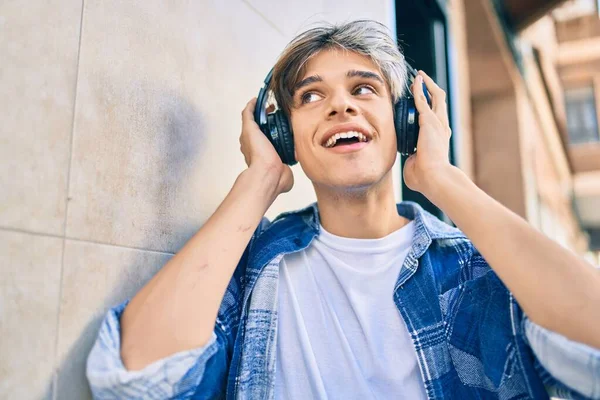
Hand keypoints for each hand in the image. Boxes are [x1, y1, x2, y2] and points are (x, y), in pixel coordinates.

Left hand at [239, 98, 293, 194]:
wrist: (271, 175)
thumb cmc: (259, 155)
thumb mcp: (249, 129)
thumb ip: (249, 115)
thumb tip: (253, 102)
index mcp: (251, 140)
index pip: (256, 122)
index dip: (264, 112)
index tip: (273, 106)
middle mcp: (261, 146)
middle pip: (269, 129)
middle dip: (277, 120)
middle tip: (285, 114)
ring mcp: (273, 153)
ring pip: (280, 138)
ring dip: (287, 132)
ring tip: (294, 124)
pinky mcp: (283, 160)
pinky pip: (290, 148)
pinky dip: (294, 143)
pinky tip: (298, 137)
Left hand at [402, 71, 453, 196]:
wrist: (433, 177)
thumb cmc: (424, 178)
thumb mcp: (416, 165)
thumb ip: (412, 160)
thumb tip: (408, 160)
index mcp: (439, 138)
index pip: (436, 118)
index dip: (430, 107)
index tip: (422, 101)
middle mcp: (441, 128)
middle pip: (440, 103)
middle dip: (432, 90)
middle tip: (423, 81)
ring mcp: (437, 123)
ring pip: (436, 97)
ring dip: (428, 85)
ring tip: (419, 76)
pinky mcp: (429, 120)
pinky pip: (423, 99)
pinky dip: (419, 88)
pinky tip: (416, 80)